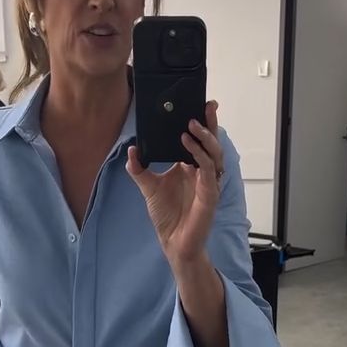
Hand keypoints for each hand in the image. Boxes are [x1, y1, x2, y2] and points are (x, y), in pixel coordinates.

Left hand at [126, 100, 223, 270]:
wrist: (173, 242)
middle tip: (205, 105)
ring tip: (191, 125)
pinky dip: (199, 155)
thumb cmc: (167, 216)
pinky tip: (187, 145)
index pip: (200, 140)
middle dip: (210, 123)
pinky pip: (208, 170)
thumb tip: (132, 149)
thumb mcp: (148, 187)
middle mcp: (202, 172)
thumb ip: (139, 168)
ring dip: (205, 138)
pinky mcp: (209, 194)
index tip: (199, 104)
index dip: (202, 123)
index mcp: (191, 167)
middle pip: (212, 142)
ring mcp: (209, 182)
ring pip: (214, 154)